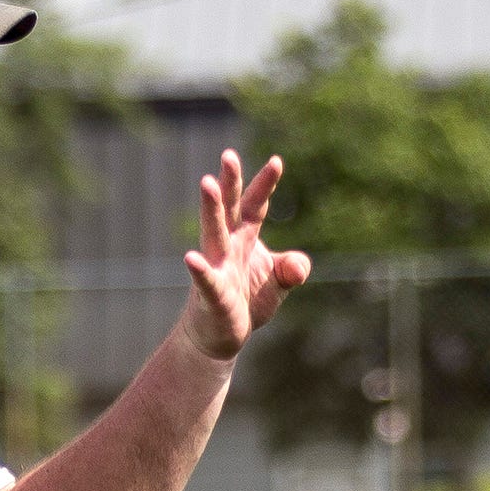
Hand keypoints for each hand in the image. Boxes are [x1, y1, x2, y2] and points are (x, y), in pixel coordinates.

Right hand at [180, 152, 311, 360]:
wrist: (220, 335)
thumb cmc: (247, 302)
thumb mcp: (279, 283)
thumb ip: (293, 268)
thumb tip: (299, 266)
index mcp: (245, 239)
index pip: (255, 206)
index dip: (265, 185)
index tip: (276, 161)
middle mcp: (228, 247)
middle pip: (230, 209)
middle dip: (230, 183)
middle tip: (229, 155)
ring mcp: (218, 268)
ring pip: (214, 233)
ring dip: (212, 209)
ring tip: (207, 184)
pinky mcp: (213, 296)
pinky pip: (207, 280)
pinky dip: (200, 270)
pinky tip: (191, 259)